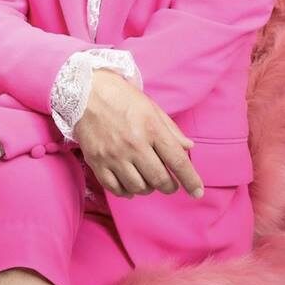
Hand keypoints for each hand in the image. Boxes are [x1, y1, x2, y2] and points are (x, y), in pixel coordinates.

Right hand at [73, 69, 203, 199]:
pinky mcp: (97, 162)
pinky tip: (130, 183)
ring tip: (147, 179)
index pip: (177, 161)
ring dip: (148, 188)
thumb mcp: (152, 108)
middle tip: (169, 183)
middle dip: (169, 186)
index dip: (190, 180)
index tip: (197, 192)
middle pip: (159, 179)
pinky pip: (116, 189)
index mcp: (151, 128)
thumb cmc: (122, 98)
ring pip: (138, 187)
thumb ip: (171, 130)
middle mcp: (134, 144)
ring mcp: (114, 155)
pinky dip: (127, 191)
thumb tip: (189, 147)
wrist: (86, 91)